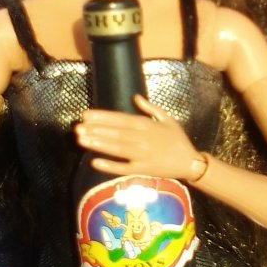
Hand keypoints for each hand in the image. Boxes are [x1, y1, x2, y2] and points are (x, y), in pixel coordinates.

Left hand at [75, 95, 203, 180]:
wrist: (189, 162)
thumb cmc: (177, 139)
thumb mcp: (167, 118)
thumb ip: (150, 108)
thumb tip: (135, 96)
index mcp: (147, 125)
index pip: (120, 119)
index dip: (102, 117)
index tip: (85, 115)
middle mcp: (143, 139)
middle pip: (115, 133)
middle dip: (95, 129)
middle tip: (77, 128)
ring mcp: (142, 155)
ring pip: (116, 149)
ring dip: (98, 144)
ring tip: (81, 140)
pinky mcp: (143, 170)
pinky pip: (123, 168)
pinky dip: (109, 166)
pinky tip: (94, 162)